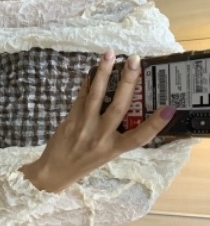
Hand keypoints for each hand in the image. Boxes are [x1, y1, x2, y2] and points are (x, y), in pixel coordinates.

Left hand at [19, 50, 177, 192]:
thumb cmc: (86, 161)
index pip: (140, 137)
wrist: (55, 171)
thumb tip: (128, 103)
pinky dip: (88, 82)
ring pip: (96, 96)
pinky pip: (81, 96)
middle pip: (118, 106)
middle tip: (135, 60)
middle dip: (128, 82)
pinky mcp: (70, 120)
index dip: (156, 123)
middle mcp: (101, 138)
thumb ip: (118, 133)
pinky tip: (93, 69)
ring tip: (109, 54)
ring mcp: (84, 128)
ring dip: (103, 73)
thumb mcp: (107, 152)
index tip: (170, 107)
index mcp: (115, 148)